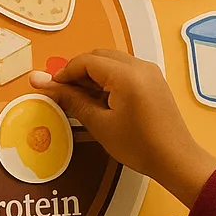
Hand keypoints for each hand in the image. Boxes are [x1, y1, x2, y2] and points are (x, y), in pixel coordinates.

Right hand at [31, 50, 215, 207]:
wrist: (175, 159)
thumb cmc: (136, 145)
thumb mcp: (99, 124)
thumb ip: (71, 99)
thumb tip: (40, 82)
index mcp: (126, 75)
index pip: (86, 61)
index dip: (64, 72)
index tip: (51, 88)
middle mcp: (139, 65)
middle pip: (99, 56)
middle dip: (78, 71)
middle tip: (64, 94)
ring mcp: (150, 71)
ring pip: (112, 62)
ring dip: (93, 75)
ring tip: (82, 99)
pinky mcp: (154, 80)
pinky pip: (124, 70)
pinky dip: (108, 79)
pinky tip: (101, 99)